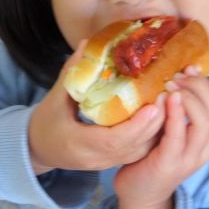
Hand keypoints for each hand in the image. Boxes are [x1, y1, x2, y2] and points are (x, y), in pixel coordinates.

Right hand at [28, 41, 166, 174]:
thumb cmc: (44, 124)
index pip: (113, 141)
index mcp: (78, 143)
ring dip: (158, 130)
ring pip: (140, 153)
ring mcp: (105, 163)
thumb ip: (72, 74)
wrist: (38, 149)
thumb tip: (87, 44)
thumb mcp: (54, 98)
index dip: (137, 125)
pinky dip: (152, 136)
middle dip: (155, 124)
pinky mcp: (112, 162)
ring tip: (171, 104)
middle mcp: (95, 158)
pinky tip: (162, 116)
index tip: (153, 105)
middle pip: (133, 147)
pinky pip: (138, 153)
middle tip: (170, 96)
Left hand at [114, 67, 208, 208]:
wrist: (139, 196)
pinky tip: (166, 99)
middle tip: (177, 75)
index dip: (206, 83)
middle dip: (198, 86)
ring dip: (189, 97)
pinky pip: (179, 135)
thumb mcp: (167, 131)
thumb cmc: (150, 159)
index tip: (188, 68)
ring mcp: (189, 158)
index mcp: (206, 138)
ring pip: (204, 121)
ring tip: (171, 84)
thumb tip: (173, 77)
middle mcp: (204, 148)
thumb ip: (175, 112)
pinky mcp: (171, 164)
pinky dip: (175, 114)